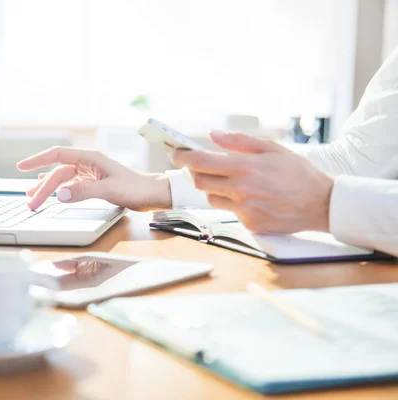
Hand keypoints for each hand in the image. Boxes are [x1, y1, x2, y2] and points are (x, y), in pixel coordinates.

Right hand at [17, 146, 171, 210]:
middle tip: (30, 203)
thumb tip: (60, 194)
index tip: (21, 166)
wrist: (152, 194)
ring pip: (62, 180)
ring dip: (47, 189)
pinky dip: (58, 190)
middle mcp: (87, 163)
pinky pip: (70, 185)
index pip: (57, 155)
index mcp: (90, 158)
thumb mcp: (109, 190)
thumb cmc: (135, 188)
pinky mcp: (92, 183)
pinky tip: (50, 193)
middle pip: (57, 173)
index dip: (38, 160)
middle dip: (42, 187)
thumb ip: (84, 192)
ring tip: (32, 200)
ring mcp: (89, 173)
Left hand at [172, 132, 334, 233]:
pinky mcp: (248, 224)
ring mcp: (243, 210)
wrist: (321, 204)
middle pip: (199, 182)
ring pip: (211, 198)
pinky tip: (249, 197)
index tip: (176, 154)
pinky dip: (231, 203)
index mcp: (245, 167)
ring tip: (230, 180)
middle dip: (193, 172)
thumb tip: (214, 135)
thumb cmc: (298, 173)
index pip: (201, 162)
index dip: (183, 157)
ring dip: (213, 188)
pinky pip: (229, 211)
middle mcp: (240, 190)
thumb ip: (239, 141)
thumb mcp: (272, 148)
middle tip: (196, 165)